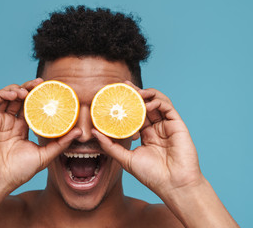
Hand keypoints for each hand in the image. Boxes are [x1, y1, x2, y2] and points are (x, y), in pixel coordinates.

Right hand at [0, 78, 80, 193]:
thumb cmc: (19, 172)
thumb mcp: (44, 156)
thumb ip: (60, 143)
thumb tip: (79, 131)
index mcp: (22, 129)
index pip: (32, 108)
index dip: (39, 98)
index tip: (51, 90)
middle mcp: (10, 123)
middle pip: (21, 99)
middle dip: (30, 88)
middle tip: (41, 83)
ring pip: (8, 97)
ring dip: (18, 89)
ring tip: (28, 89)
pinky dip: (4, 93)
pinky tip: (15, 94)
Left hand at [92, 81, 202, 196]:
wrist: (173, 185)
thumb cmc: (152, 175)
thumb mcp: (125, 159)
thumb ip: (110, 146)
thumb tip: (94, 133)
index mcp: (146, 135)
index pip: (134, 115)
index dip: (126, 105)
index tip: (114, 97)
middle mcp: (156, 128)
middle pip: (145, 105)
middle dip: (134, 94)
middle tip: (123, 86)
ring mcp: (167, 126)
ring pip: (157, 102)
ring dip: (146, 94)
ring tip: (134, 92)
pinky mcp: (177, 125)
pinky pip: (167, 107)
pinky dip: (157, 101)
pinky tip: (147, 104)